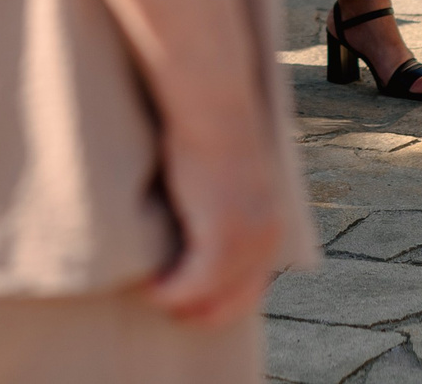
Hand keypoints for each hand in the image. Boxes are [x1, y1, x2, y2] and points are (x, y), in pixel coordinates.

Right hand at [144, 121, 286, 325]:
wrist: (213, 109)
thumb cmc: (211, 132)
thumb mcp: (228, 180)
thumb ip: (224, 209)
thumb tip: (198, 230)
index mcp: (272, 227)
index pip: (252, 289)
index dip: (218, 302)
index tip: (187, 301)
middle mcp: (268, 240)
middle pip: (236, 304)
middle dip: (199, 312)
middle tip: (166, 303)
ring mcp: (248, 242)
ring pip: (210, 299)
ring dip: (178, 302)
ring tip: (152, 290)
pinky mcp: (222, 239)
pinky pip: (192, 286)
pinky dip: (167, 292)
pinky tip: (149, 285)